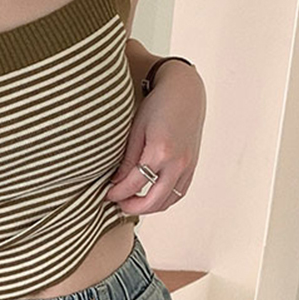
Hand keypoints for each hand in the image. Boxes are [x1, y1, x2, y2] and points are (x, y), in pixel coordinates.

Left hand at [104, 62, 205, 214]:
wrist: (185, 92)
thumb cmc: (159, 105)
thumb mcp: (136, 130)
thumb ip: (127, 160)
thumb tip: (116, 183)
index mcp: (160, 152)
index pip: (134, 184)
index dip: (117, 193)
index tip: (106, 195)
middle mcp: (177, 163)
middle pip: (153, 201)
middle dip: (132, 207)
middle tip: (117, 205)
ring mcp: (188, 166)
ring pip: (168, 201)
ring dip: (149, 207)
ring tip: (132, 202)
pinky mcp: (192, 166)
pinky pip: (179, 193)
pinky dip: (163, 199)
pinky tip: (150, 196)